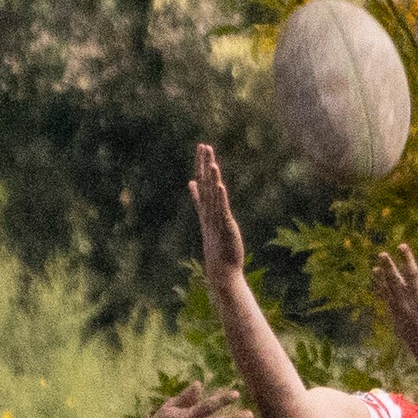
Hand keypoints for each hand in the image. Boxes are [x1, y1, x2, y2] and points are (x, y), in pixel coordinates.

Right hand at [189, 144, 245, 279]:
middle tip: (204, 145)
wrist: (221, 272)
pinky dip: (220, 199)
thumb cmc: (217, 248)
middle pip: (206, 185)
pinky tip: (219, 186)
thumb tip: (193, 186)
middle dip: (204, 165)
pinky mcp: (224, 229)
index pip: (203, 183)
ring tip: (212, 162)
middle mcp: (210, 213)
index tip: (201, 147)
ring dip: (212, 180)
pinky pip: (221, 211)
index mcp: (207, 210)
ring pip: (213, 197)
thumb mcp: (210, 223)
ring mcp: (216, 221)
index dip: (202, 164)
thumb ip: (201, 204)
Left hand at [372, 241, 417, 369]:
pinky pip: (387, 294)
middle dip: (407, 260)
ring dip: (388, 268)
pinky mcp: (396, 311)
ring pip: (395, 283)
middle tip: (402, 245)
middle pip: (412, 275)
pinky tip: (376, 271)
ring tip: (382, 255)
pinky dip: (381, 282)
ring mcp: (406, 305)